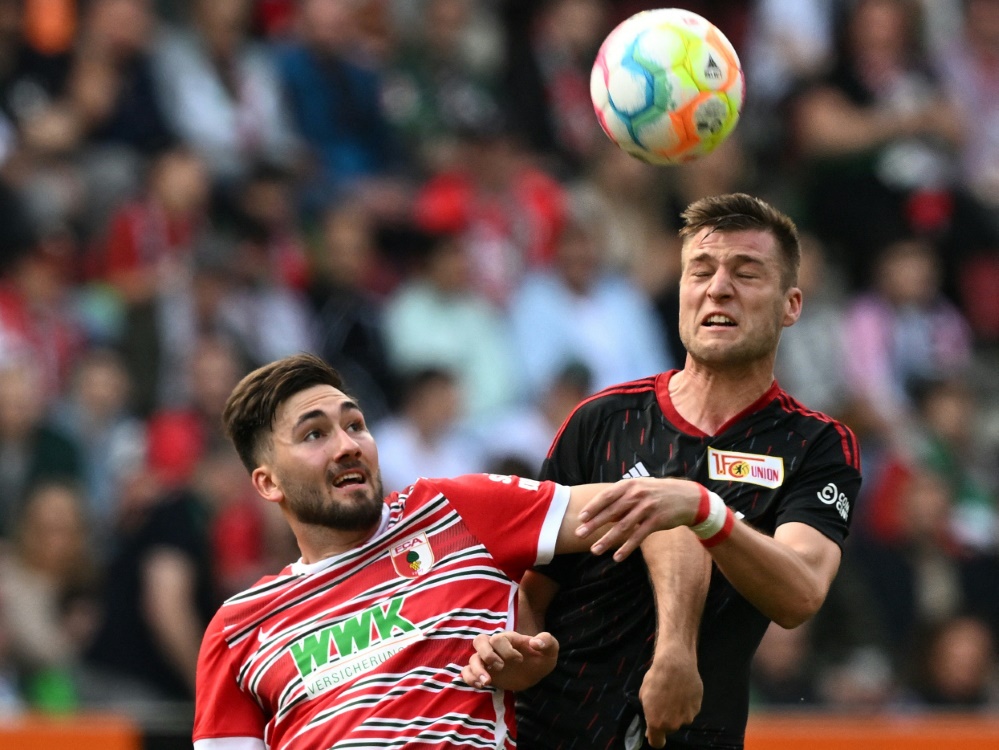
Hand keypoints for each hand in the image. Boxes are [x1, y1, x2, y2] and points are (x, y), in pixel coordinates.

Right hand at [460, 631, 558, 691]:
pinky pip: (467, 671)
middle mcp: (496, 647)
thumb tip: (535, 642)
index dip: (507, 650)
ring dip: (477, 669)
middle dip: (488, 655)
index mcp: (510, 639)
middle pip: (479, 641)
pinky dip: (470, 678)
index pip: (499, 638)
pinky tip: (482, 686)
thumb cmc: (542, 657)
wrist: (536, 672)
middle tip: (501, 667)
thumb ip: (547, 641)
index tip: (520, 660)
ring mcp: (489, 660)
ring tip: (487, 682)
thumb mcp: (551, 649)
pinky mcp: (485, 672)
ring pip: (473, 658)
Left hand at [576, 478, 701, 561]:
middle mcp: (637, 495)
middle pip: (611, 512)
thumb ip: (621, 499)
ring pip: (623, 527)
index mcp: (630, 485)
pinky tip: (617, 557)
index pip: (606, 496)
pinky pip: (638, 537)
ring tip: (594, 550)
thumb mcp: (639, 488)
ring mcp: (647, 508)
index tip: (580, 518)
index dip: (592, 507)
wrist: (687, 497)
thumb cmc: (657, 493)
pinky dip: (626, 548)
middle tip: (579, 535)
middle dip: (593, 525)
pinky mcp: (656, 521)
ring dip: (607, 540)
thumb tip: (602, 514)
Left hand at [640, 644, 702, 746]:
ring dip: (677, 710)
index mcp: (658, 723)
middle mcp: (674, 724)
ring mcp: (688, 716)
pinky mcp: (697, 707)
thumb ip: (649, 713)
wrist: (676, 663)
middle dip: (665, 718)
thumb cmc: (656, 678)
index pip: (657, 743)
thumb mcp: (644, 695)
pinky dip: (686, 703)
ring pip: (681, 718)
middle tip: (663, 701)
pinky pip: (689, 709)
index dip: (655, 738)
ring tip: (674, 692)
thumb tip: (652, 723)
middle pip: (669, 727)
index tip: (654, 732)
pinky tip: (683, 689)